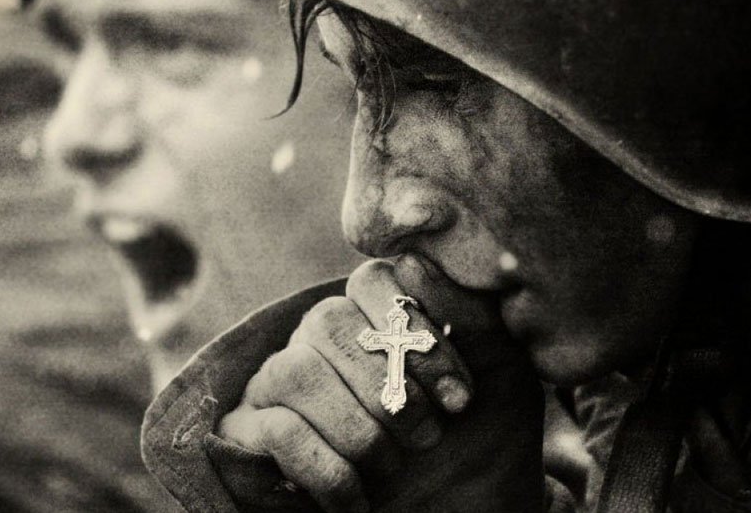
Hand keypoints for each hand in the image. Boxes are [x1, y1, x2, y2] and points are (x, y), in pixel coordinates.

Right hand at [218, 255, 543, 512]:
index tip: (461, 398)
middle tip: (430, 436)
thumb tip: (412, 262)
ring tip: (394, 465)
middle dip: (388, 388)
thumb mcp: (498, 373)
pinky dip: (329, 471)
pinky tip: (360, 500)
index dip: (418, 333)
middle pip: (327, 320)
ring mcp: (279, 382)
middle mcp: (320, 338)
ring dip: (359, 429)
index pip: (371, 279)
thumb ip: (470, 313)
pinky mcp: (252, 433)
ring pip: (297, 372)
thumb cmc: (481, 438)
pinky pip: (278, 430)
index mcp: (374, 312)